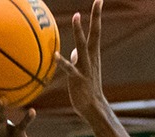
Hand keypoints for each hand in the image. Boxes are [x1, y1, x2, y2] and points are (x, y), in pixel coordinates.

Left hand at [56, 0, 107, 118]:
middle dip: (96, 17)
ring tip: (76, 16)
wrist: (93, 108)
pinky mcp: (77, 78)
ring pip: (83, 45)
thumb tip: (73, 51)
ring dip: (79, 31)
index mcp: (93, 54)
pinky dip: (62, 61)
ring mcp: (85, 67)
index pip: (96, 31)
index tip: (99, 0)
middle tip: (98, 1)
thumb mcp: (83, 70)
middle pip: (95, 33)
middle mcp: (92, 57)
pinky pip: (69, 68)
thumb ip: (78, 59)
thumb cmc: (87, 89)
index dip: (97, 16)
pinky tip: (55, 54)